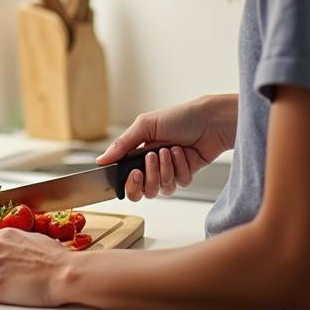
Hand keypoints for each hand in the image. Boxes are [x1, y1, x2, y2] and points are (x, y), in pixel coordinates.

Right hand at [95, 95, 234, 200]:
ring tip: (170, 150)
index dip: (129, 183)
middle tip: (153, 159)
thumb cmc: (178, 117)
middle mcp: (152, 165)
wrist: (208, 121)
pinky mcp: (185, 175)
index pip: (126, 179)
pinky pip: (179, 184)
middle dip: (149, 178)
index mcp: (138, 153)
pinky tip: (183, 153)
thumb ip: (122, 145)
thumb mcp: (145, 125)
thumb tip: (101, 160)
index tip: (135, 173)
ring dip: (166, 169)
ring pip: (161, 189)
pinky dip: (181, 168)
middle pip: (143, 192)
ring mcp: (169, 172)